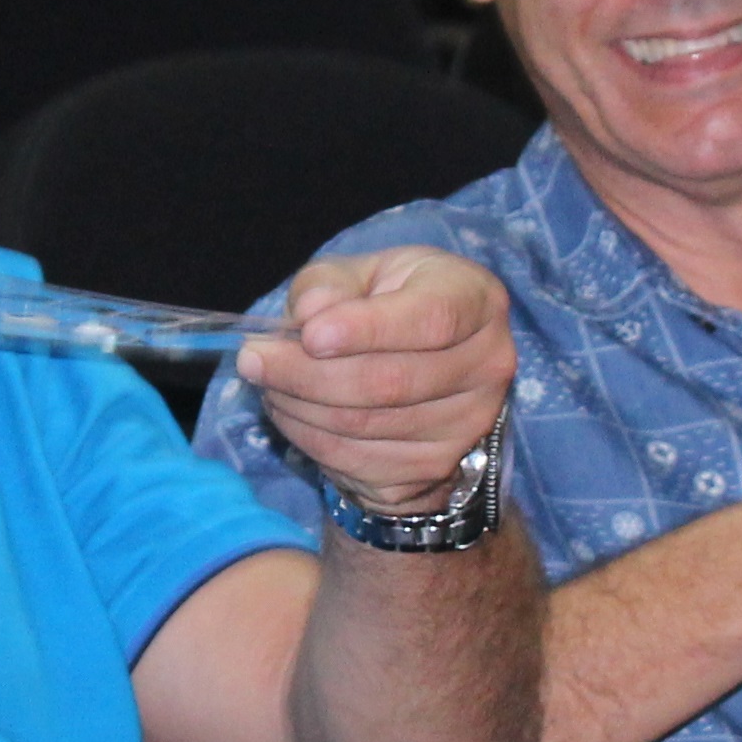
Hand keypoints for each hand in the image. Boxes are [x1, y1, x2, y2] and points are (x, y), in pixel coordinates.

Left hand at [237, 246, 516, 513]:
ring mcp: (468, 425)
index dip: (366, 330)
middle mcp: (488, 365)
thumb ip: (329, 283)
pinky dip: (309, 438)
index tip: (309, 335)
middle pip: (390, 382)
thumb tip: (309, 314)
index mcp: (478, 301)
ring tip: (267, 382)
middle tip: (253, 360)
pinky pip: (358, 461)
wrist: (418, 363)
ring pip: (366, 426)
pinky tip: (290, 411)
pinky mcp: (436, 468)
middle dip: (307, 374)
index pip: (429, 320)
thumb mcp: (359, 273)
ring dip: (299, 406)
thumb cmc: (386, 304)